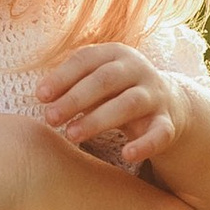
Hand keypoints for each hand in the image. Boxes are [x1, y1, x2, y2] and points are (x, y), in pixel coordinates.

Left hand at [35, 41, 188, 175]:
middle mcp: (138, 70)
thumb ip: (71, 85)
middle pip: (106, 79)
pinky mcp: (168, 122)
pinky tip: (127, 154)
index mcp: (116, 54)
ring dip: (98, 119)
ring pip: (128, 104)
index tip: (40, 96)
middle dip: (75, 98)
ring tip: (71, 135)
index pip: (86, 59)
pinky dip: (145, 145)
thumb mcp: (95, 81)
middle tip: (50, 118)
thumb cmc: (116, 91)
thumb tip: (41, 96)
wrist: (169, 103)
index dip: (62, 76)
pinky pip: (159, 133)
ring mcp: (155, 96)